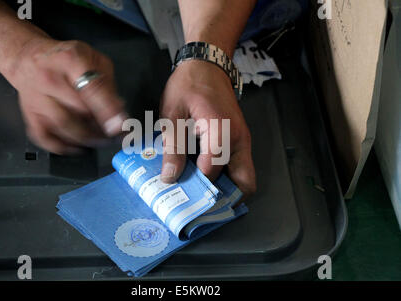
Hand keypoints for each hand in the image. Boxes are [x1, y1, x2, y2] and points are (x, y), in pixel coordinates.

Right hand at [8, 38, 126, 154]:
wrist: (28, 58)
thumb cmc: (64, 58)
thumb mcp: (93, 59)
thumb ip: (107, 85)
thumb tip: (118, 111)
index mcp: (70, 60)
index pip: (91, 89)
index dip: (108, 110)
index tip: (119, 125)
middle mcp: (50, 78)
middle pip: (80, 111)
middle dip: (101, 127)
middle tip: (115, 134)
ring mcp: (37, 98)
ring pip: (65, 127)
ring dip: (87, 138)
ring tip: (100, 140)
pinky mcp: (30, 114)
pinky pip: (46, 138)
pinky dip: (64, 147)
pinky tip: (78, 146)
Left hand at [159, 60, 255, 196]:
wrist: (207, 65)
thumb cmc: (189, 85)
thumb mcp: (172, 114)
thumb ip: (172, 147)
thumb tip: (170, 178)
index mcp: (221, 131)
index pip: (212, 171)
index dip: (196, 187)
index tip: (180, 196)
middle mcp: (239, 140)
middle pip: (244, 183)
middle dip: (224, 198)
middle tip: (199, 203)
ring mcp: (243, 141)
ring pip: (243, 177)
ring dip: (225, 188)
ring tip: (199, 193)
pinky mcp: (239, 141)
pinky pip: (238, 166)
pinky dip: (225, 177)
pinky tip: (202, 176)